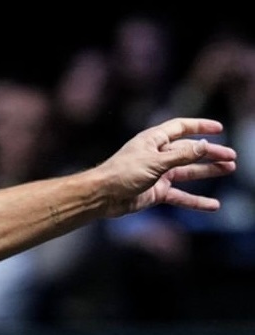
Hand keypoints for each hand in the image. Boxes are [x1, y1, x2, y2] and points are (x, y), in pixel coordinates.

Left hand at [97, 117, 235, 216]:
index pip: (182, 128)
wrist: (102, 197)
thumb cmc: (122, 174)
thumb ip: (181, 155)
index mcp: (155, 140)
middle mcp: (158, 155)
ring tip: (229, 170)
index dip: (200, 127)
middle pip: (190, 151)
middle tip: (232, 157)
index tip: (218, 130)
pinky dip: (195, 201)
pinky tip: (212, 207)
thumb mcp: (155, 162)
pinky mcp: (156, 193)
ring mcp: (158, 174)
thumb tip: (204, 146)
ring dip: (208, 172)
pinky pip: (180, 196)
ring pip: (188, 172)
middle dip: (211, 153)